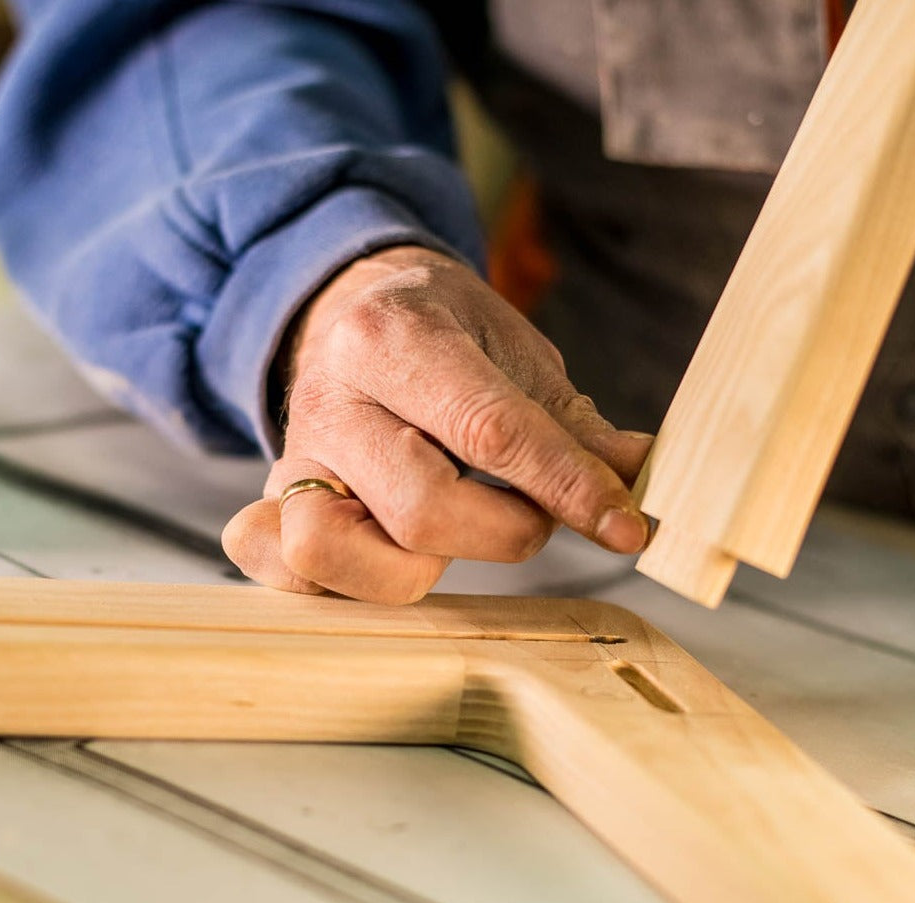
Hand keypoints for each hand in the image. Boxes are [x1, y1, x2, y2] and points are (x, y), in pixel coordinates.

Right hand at [222, 246, 652, 603]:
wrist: (353, 309)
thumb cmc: (443, 335)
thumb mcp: (518, 355)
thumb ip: (575, 428)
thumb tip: (642, 477)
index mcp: (397, 338)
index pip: (490, 431)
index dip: (567, 489)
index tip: (624, 527)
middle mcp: (332, 398)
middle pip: (419, 510)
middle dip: (501, 532)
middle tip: (527, 514)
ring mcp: (293, 457)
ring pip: (332, 551)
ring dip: (415, 569)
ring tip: (453, 534)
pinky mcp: (272, 503)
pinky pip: (276, 565)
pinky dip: (331, 580)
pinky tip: (385, 559)